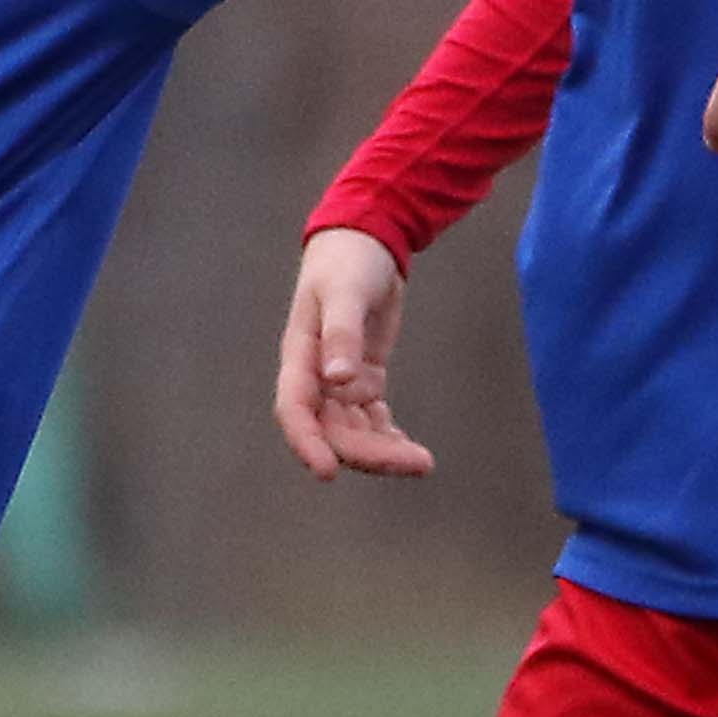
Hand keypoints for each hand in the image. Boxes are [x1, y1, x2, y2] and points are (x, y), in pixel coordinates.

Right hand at [272, 227, 429, 479]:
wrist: (365, 244)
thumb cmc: (346, 263)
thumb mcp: (345, 292)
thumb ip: (341, 334)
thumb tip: (337, 379)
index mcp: (300, 358)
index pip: (295, 410)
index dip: (306, 443)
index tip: (327, 472)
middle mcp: (316, 378)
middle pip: (333, 431)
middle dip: (369, 453)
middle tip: (416, 462)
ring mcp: (339, 383)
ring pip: (354, 432)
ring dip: (383, 452)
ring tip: (422, 461)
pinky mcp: (363, 381)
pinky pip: (371, 421)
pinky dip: (388, 438)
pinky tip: (411, 449)